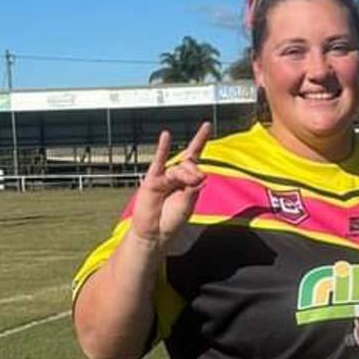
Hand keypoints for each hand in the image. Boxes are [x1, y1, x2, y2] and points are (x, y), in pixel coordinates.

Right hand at [130, 122, 210, 246]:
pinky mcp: (152, 181)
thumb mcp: (187, 204)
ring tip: (185, 183)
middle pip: (189, 165)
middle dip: (193, 172)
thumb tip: (200, 173)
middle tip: (196, 180)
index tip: (206, 126)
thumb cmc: (172, 220)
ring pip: (177, 169)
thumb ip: (193, 188)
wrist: (154, 233)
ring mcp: (164, 177)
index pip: (196, 158)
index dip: (201, 141)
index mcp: (189, 181)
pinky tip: (166, 136)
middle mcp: (177, 176)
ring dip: (183, 175)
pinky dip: (163, 149)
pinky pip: (158, 162)